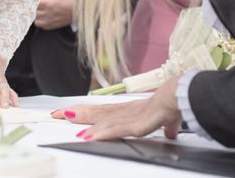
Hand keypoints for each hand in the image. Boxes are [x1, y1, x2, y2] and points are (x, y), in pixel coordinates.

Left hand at [34, 0, 75, 29]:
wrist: (79, 10)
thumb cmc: (70, 0)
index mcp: (48, 4)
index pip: (33, 3)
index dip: (30, 0)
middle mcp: (47, 13)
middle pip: (32, 11)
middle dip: (31, 7)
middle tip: (32, 3)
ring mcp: (49, 20)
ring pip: (34, 19)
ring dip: (34, 14)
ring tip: (36, 10)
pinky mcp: (51, 26)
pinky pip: (40, 25)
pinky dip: (38, 21)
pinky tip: (41, 16)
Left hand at [51, 77, 181, 140]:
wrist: (181, 97)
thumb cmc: (173, 105)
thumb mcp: (167, 120)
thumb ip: (165, 127)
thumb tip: (170, 132)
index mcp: (128, 110)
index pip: (100, 111)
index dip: (84, 111)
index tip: (68, 112)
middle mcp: (123, 111)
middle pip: (94, 112)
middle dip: (74, 113)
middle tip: (54, 114)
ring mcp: (127, 116)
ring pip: (99, 119)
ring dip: (82, 121)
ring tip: (64, 121)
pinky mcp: (134, 124)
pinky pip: (114, 130)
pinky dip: (100, 133)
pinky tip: (88, 136)